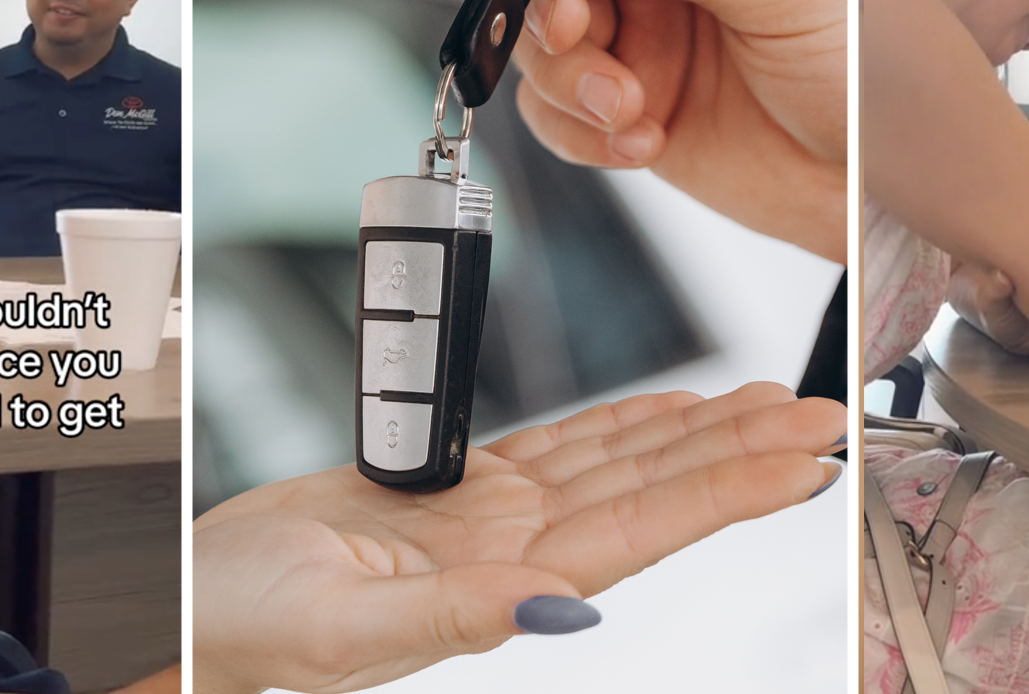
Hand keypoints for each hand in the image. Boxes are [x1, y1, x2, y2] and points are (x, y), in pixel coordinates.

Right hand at [192, 382, 844, 693]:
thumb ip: (451, 614)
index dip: (726, 492)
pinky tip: (667, 408)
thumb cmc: (255, 629)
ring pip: (620, 460)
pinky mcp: (460, 490)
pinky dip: (620, 421)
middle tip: (822, 412)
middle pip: (654, 488)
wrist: (206, 607)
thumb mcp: (343, 627)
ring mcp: (496, 521)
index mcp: (504, 585)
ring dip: (697, 428)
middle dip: (740, 448)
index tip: (799, 463)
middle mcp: (518, 551)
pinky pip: (561, 446)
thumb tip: (553, 604)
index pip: (643, 530)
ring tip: (771, 400)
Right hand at [501, 0, 846, 262]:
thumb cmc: (877, 65)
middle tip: (571, 29)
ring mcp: (645, 28)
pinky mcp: (629, 101)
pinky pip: (556, 109)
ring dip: (566, 74)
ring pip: (543, 32)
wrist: (885, 185)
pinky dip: (578, 130)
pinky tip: (640, 140)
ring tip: (625, 104)